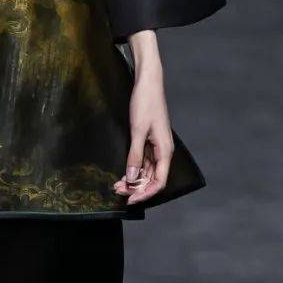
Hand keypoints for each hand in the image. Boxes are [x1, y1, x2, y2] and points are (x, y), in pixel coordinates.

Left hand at [113, 40, 172, 203]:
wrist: (148, 83)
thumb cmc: (146, 103)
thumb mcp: (137, 131)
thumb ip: (135, 155)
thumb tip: (132, 177)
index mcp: (165, 151)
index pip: (159, 181)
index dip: (145, 193)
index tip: (130, 199)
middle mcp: (163, 152)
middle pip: (152, 179)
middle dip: (137, 188)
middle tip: (118, 191)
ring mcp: (156, 148)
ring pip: (147, 172)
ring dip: (134, 180)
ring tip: (117, 185)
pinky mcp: (149, 142)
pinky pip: (143, 162)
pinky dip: (134, 169)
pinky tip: (123, 174)